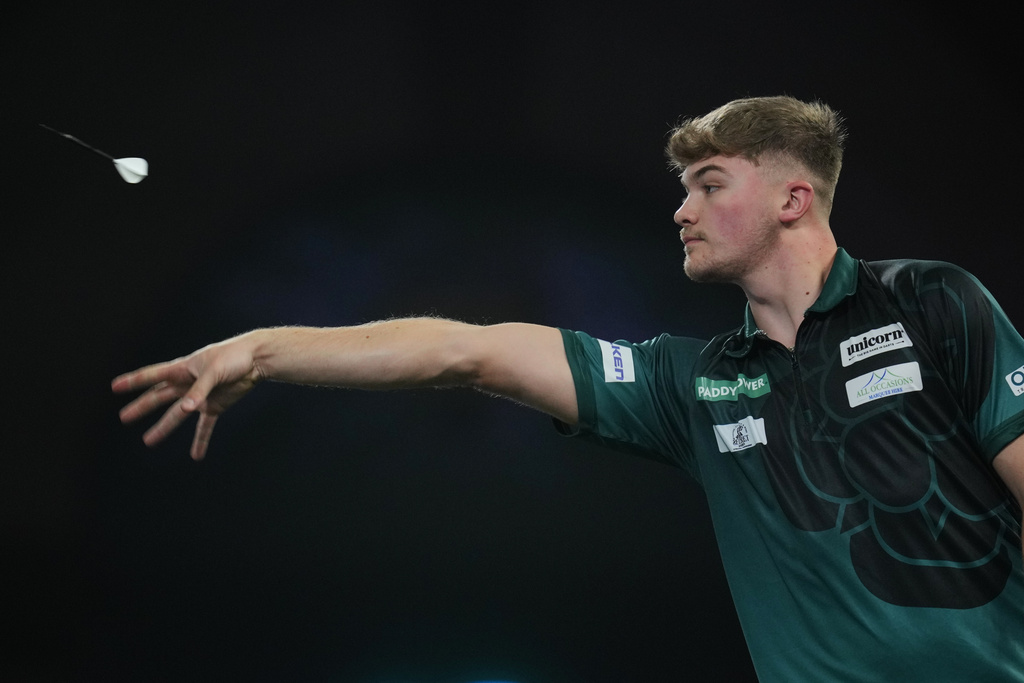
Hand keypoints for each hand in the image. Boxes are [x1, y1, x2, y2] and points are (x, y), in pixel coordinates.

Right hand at [112, 336, 262, 459]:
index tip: (114, 387)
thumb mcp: (214, 371)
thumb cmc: (234, 357)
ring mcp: (200, 396)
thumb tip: (185, 409)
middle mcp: (188, 383)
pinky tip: (196, 456)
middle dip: (141, 407)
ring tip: (148, 441)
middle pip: (159, 397)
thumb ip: (199, 390)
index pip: (153, 376)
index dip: (134, 381)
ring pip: (177, 415)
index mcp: (183, 369)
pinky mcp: (215, 406)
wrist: (257, 360)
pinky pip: (205, 426)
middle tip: (124, 417)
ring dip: (163, 428)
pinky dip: (201, 440)